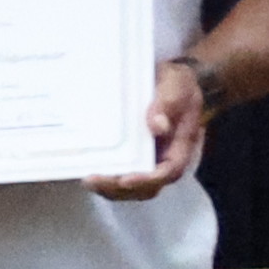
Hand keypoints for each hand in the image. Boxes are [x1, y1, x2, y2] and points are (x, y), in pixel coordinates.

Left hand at [94, 60, 212, 201]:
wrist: (169, 80)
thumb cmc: (177, 82)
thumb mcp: (176, 85)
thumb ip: (168, 104)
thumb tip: (158, 127)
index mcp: (182, 144)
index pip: (170, 171)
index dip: (148, 180)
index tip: (126, 180)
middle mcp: (166, 157)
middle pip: (148, 187)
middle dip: (120, 188)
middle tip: (94, 180)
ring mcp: (149, 159)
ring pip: (132, 186)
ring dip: (109, 188)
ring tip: (87, 180)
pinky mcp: (134, 156)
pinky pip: (121, 174)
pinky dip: (105, 179)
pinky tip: (86, 171)